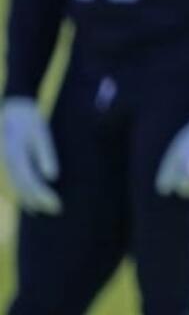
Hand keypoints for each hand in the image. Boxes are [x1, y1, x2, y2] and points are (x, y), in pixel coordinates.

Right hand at [1, 97, 60, 214]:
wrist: (8, 105)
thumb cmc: (26, 115)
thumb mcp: (40, 129)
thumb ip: (45, 152)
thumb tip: (51, 177)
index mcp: (12, 150)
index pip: (27, 179)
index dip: (41, 194)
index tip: (56, 204)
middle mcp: (3, 159)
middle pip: (20, 185)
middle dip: (37, 200)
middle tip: (56, 209)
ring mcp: (1, 162)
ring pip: (13, 186)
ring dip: (28, 200)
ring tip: (46, 209)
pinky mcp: (4, 162)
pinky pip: (11, 181)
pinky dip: (21, 193)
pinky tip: (32, 203)